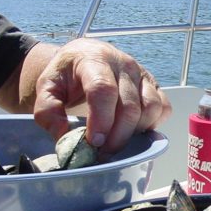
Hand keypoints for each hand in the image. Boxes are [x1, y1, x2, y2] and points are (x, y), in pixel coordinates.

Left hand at [33, 38, 170, 157]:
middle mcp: (124, 64)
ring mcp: (143, 74)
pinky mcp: (155, 85)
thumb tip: (65, 137)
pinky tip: (133, 131)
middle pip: (130, 106)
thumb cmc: (67, 75)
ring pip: (150, 109)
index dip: (101, 120)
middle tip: (102, 152)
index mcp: (95, 59)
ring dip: (134, 132)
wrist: (84, 58)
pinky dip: (151, 124)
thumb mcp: (47, 88)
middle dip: (117, 136)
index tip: (94, 143)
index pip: (104, 90)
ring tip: (116, 141)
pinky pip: (163, 108)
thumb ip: (48, 112)